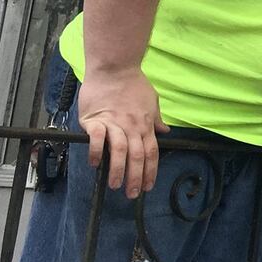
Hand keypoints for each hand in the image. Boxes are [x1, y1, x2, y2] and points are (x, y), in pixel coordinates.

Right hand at [77, 68, 169, 197]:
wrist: (115, 67)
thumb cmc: (133, 83)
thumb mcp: (152, 101)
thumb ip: (156, 119)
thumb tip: (165, 132)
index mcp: (146, 125)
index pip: (151, 152)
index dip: (151, 171)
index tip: (148, 186)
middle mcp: (133, 126)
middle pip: (137, 156)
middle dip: (136, 177)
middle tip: (132, 194)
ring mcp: (115, 123)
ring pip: (120, 150)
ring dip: (118, 170)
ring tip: (115, 185)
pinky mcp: (97, 119)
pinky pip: (98, 138)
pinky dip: (98, 152)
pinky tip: (96, 164)